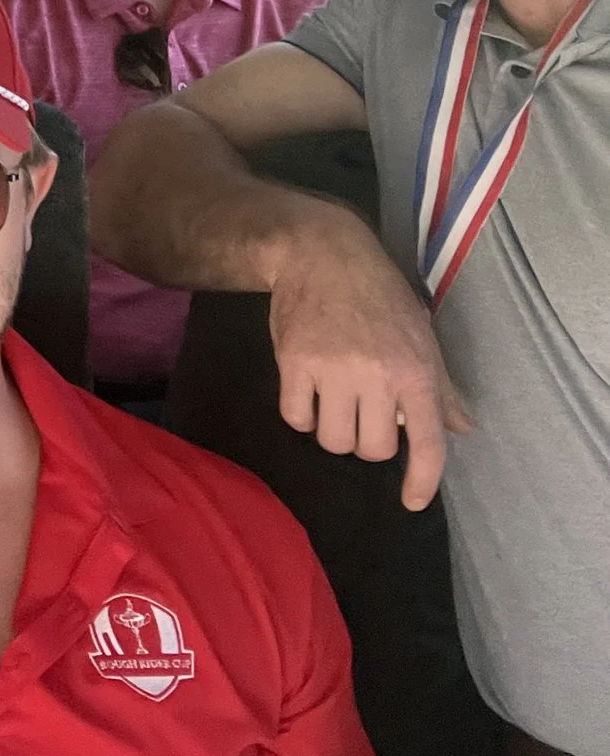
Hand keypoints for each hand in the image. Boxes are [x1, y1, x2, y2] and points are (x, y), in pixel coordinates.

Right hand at [269, 210, 472, 510]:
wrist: (321, 253)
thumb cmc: (379, 294)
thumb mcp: (422, 336)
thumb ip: (441, 388)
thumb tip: (461, 430)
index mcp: (416, 371)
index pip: (427, 444)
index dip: (422, 481)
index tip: (411, 502)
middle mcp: (378, 375)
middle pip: (372, 449)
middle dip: (367, 442)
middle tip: (362, 416)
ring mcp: (333, 370)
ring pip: (332, 439)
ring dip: (333, 431)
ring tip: (333, 404)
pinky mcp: (293, 362)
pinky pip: (295, 417)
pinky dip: (301, 415)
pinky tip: (306, 395)